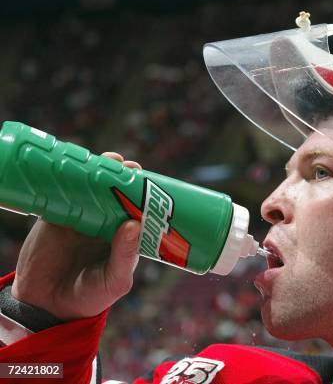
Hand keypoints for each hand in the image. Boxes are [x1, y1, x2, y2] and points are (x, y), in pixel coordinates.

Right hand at [11, 152, 142, 319]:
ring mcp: (80, 218)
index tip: (149, 180)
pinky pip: (62, 194)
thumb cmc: (90, 297)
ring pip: (92, 188)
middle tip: (129, 167)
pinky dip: (68, 180)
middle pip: (117, 193)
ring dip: (99, 173)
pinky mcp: (55, 217)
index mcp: (124, 236)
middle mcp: (105, 223)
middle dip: (124, 177)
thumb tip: (133, 225)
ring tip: (109, 161)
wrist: (47, 307)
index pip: (138, 209)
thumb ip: (125, 256)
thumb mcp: (115, 281)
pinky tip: (75, 168)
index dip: (144, 193)